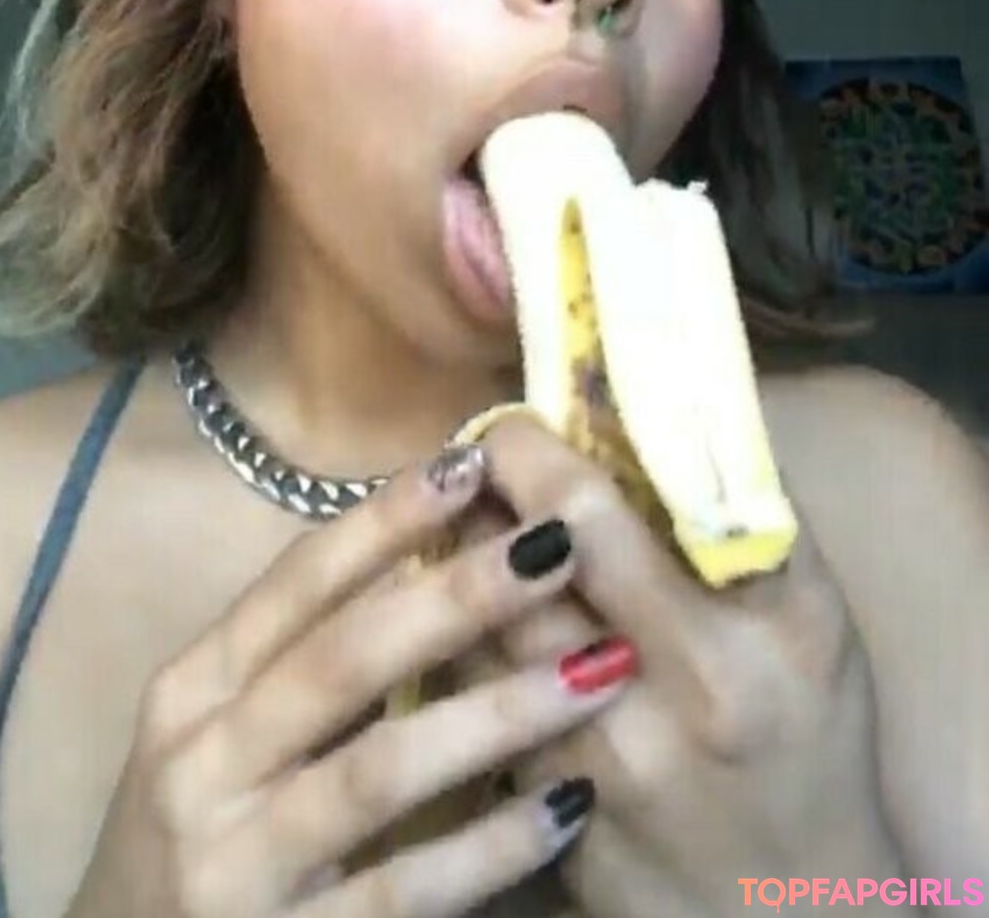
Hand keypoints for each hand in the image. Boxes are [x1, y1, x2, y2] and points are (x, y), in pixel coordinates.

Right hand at [66, 444, 635, 917]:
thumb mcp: (220, 733)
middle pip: (342, 659)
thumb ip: (304, 653)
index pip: (295, 585)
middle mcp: (203, 767)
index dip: (384, 519)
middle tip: (559, 546)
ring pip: (380, 769)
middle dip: (456, 595)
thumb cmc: (202, 830)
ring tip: (597, 667)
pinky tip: (567, 804)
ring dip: (497, 712)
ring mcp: (239, 864)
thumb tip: (430, 545)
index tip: (473, 460)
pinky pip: (406, 890)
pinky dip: (492, 845)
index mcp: (192, 692)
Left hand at [471, 416, 904, 917]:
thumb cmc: (811, 740)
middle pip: (506, 570)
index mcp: (717, 654)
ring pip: (468, 634)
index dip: (528, 451)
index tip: (514, 422)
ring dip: (452, 567)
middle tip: (468, 461)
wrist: (793, 911)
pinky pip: (464, 703)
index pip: (584, 515)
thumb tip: (673, 400)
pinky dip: (456, 646)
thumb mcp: (815, 622)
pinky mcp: (527, 817)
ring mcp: (572, 774)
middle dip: (476, 501)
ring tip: (459, 526)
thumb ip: (749, 514)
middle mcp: (635, 714)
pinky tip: (464, 619)